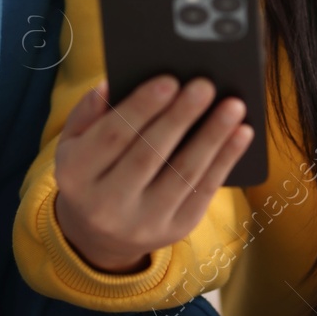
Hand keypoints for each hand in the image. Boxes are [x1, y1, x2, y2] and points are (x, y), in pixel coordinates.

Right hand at [53, 76, 253, 273]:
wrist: (99, 235)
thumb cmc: (91, 171)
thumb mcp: (74, 142)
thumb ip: (89, 112)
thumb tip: (111, 84)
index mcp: (75, 176)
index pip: (111, 138)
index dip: (140, 108)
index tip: (169, 80)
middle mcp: (106, 206)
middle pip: (149, 155)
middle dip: (180, 117)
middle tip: (205, 85)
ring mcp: (143, 223)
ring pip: (183, 174)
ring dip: (213, 137)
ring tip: (233, 105)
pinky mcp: (175, 230)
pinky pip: (204, 191)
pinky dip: (226, 160)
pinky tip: (242, 134)